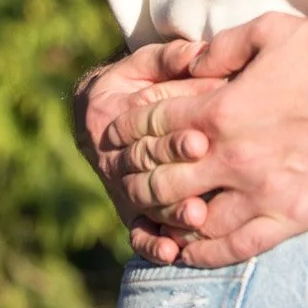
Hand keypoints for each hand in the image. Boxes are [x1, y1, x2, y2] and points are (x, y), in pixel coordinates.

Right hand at [73, 38, 228, 234]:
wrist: (102, 115)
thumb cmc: (136, 81)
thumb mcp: (146, 62)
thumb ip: (170, 57)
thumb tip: (199, 53)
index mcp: (117, 120)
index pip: (147, 132)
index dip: (174, 137)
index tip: (201, 138)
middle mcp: (119, 160)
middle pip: (149, 172)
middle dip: (179, 175)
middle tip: (205, 181)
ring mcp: (125, 190)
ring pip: (147, 206)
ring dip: (172, 214)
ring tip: (197, 217)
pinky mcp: (134, 212)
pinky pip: (139, 233)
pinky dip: (151, 245)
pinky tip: (172, 253)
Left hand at [105, 12, 307, 267]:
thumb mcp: (268, 31)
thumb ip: (219, 48)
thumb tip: (184, 62)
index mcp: (222, 109)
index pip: (154, 128)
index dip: (126, 133)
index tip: (114, 137)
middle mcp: (234, 155)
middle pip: (162, 180)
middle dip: (134, 179)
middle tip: (123, 180)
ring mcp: (262, 191)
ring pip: (193, 221)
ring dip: (164, 220)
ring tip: (148, 218)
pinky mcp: (291, 217)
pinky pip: (236, 246)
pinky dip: (204, 253)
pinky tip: (191, 250)